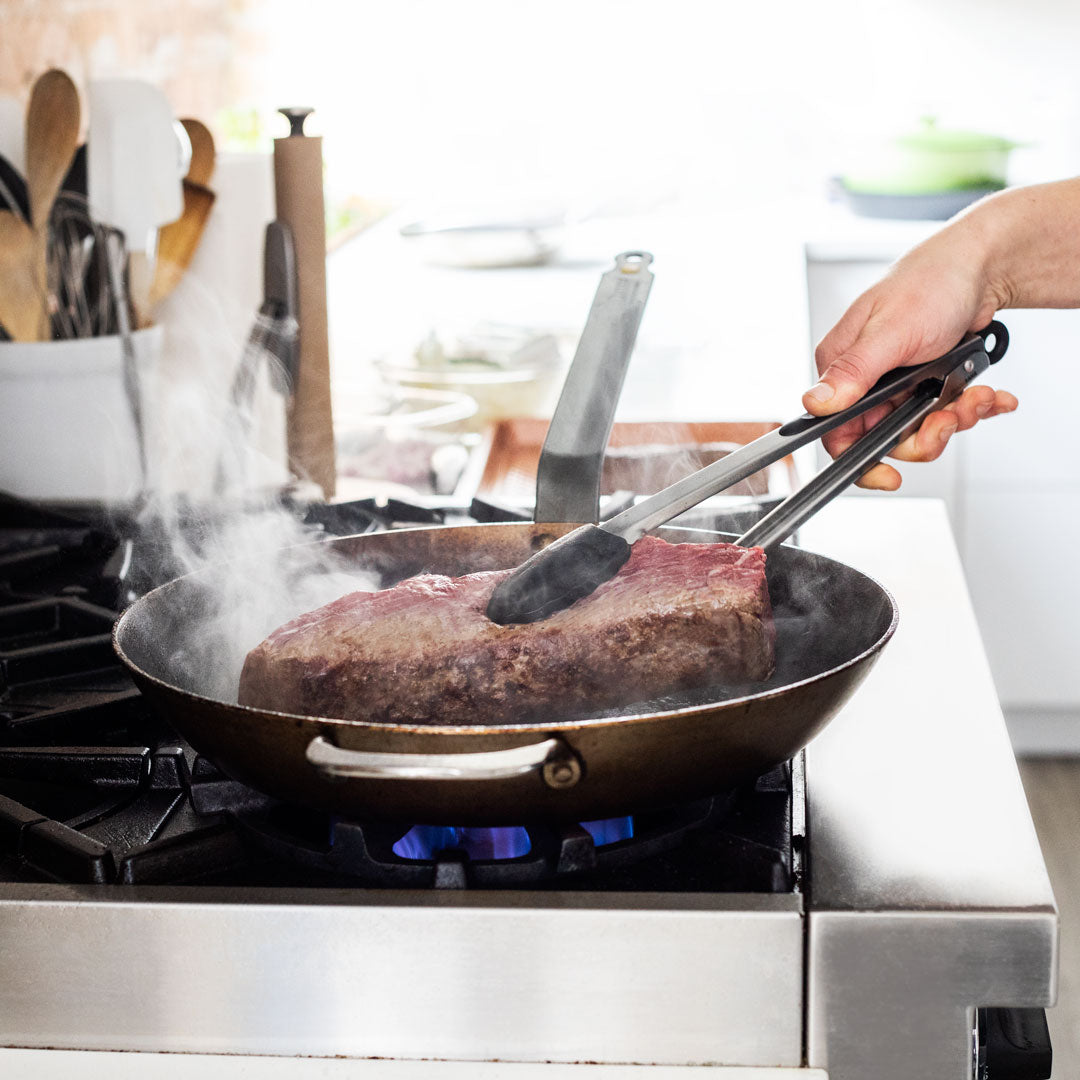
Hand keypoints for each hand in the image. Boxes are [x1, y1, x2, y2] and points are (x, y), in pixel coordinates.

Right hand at [804, 223, 1016, 489]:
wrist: (982, 264)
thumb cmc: (932, 283)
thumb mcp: (891, 332)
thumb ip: (854, 372)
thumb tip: (815, 403)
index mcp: (843, 366)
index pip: (838, 432)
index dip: (863, 459)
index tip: (889, 477)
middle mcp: (866, 379)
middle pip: (884, 438)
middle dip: (924, 435)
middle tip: (947, 420)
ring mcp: (898, 383)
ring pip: (919, 428)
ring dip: (955, 418)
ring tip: (976, 396)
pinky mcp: (926, 382)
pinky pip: (945, 413)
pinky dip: (973, 407)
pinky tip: (989, 394)